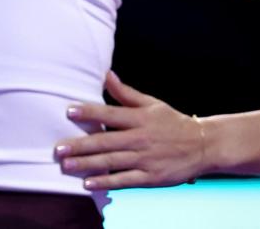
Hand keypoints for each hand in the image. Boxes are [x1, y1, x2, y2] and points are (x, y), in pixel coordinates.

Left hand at [55, 72, 207, 189]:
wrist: (202, 145)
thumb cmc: (173, 123)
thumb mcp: (152, 104)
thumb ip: (127, 93)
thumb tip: (107, 75)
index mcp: (140, 118)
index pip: (110, 113)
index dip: (90, 112)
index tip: (69, 111)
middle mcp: (140, 138)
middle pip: (106, 141)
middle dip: (80, 145)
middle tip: (58, 148)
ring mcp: (145, 159)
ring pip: (111, 161)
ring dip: (87, 164)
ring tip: (66, 165)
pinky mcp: (150, 177)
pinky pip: (125, 180)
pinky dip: (107, 182)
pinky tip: (89, 183)